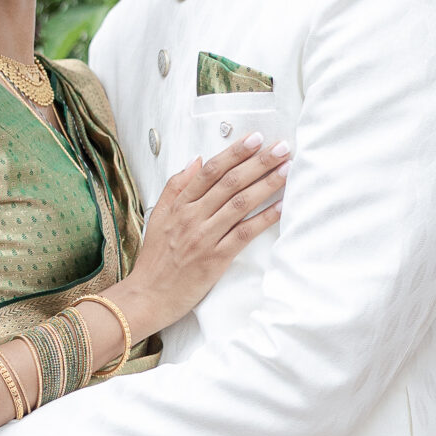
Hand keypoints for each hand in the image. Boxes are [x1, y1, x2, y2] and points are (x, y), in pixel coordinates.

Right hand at [113, 133, 287, 338]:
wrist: (148, 296)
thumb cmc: (155, 260)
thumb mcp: (158, 216)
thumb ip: (176, 187)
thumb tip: (195, 160)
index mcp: (179, 205)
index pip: (210, 171)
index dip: (234, 153)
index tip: (254, 139)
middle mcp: (192, 217)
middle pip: (230, 182)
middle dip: (258, 162)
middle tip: (281, 147)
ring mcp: (205, 237)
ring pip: (240, 203)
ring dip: (266, 184)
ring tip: (287, 169)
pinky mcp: (216, 259)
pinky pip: (245, 234)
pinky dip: (264, 218)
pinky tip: (281, 206)